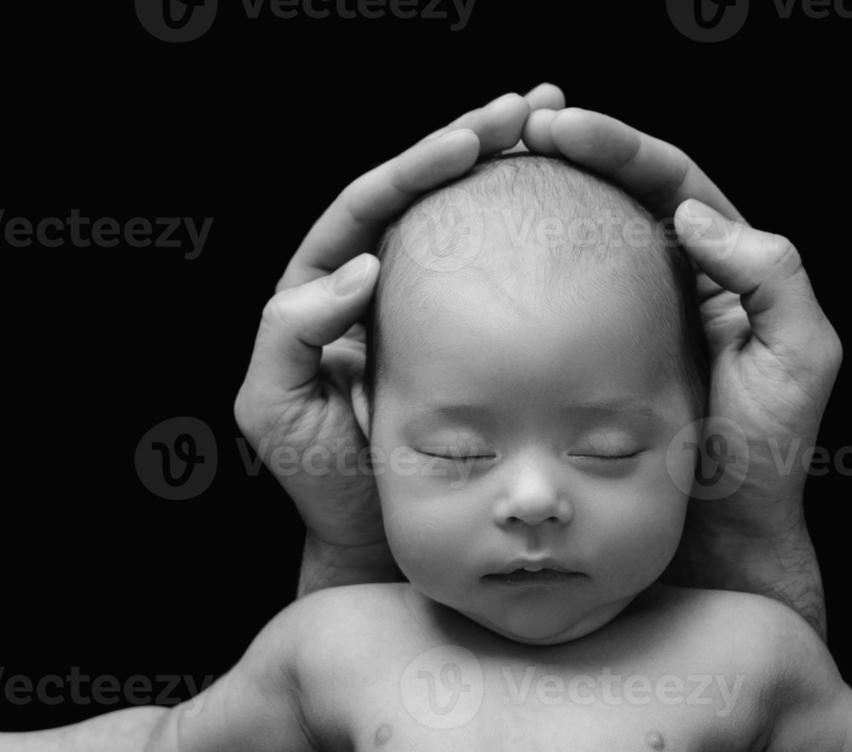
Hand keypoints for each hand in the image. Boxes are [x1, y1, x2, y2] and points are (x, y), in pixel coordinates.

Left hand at [234, 84, 565, 552]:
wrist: (382, 546)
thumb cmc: (328, 490)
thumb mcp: (277, 414)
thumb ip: (290, 337)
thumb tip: (354, 266)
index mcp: (322, 292)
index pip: (369, 206)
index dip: (417, 167)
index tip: (472, 142)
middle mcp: (374, 290)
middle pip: (421, 197)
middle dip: (473, 143)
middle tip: (531, 107)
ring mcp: (427, 312)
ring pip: (465, 225)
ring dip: (509, 174)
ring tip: (560, 126)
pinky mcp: (474, 342)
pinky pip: (500, 278)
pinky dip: (533, 238)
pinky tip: (574, 207)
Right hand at [521, 109, 842, 544]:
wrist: (720, 540)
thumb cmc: (763, 457)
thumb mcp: (797, 357)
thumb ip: (772, 276)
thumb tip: (689, 214)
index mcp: (726, 268)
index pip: (671, 182)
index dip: (618, 146)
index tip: (561, 129)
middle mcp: (674, 283)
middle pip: (617, 195)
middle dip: (566, 155)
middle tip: (510, 135)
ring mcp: (625, 322)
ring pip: (578, 243)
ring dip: (536, 204)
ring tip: (484, 176)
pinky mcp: (584, 361)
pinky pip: (549, 306)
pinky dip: (516, 276)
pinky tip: (479, 261)